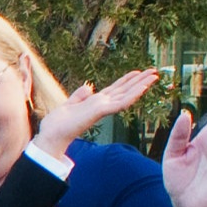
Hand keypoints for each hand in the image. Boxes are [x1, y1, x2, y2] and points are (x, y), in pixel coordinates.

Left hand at [34, 69, 160, 158]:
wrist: (52, 134)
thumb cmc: (57, 124)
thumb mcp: (69, 104)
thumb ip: (79, 96)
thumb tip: (89, 87)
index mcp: (95, 102)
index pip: (115, 89)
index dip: (126, 80)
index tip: (137, 72)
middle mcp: (102, 104)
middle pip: (125, 90)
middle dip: (139, 81)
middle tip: (154, 71)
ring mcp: (103, 108)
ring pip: (127, 95)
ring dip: (141, 85)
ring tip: (154, 76)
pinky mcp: (101, 111)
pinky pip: (121, 103)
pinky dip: (132, 95)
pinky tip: (143, 88)